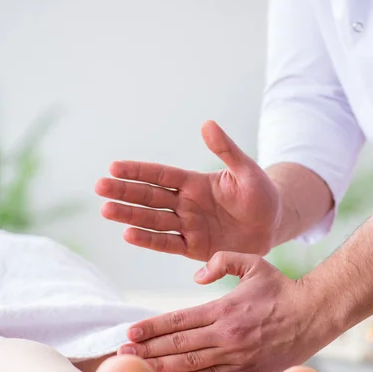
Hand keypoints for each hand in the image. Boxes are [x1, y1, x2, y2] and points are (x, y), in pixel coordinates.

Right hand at [95, 121, 280, 260]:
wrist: (272, 225)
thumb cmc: (260, 194)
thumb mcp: (246, 170)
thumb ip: (227, 151)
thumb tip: (207, 124)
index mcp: (194, 183)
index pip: (160, 175)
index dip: (138, 171)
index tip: (114, 167)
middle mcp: (185, 204)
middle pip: (149, 197)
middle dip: (124, 192)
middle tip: (99, 187)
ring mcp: (187, 226)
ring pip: (153, 220)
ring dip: (129, 215)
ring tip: (106, 210)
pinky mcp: (193, 248)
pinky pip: (167, 244)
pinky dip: (149, 240)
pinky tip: (128, 234)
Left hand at [119, 251, 318, 371]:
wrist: (314, 313)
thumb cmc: (281, 287)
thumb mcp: (253, 262)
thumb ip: (222, 262)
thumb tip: (196, 276)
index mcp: (223, 308)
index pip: (178, 319)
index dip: (152, 327)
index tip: (130, 332)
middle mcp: (225, 332)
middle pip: (178, 343)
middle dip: (147, 349)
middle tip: (122, 354)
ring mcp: (237, 353)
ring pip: (191, 363)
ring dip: (161, 366)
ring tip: (138, 369)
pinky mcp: (249, 367)